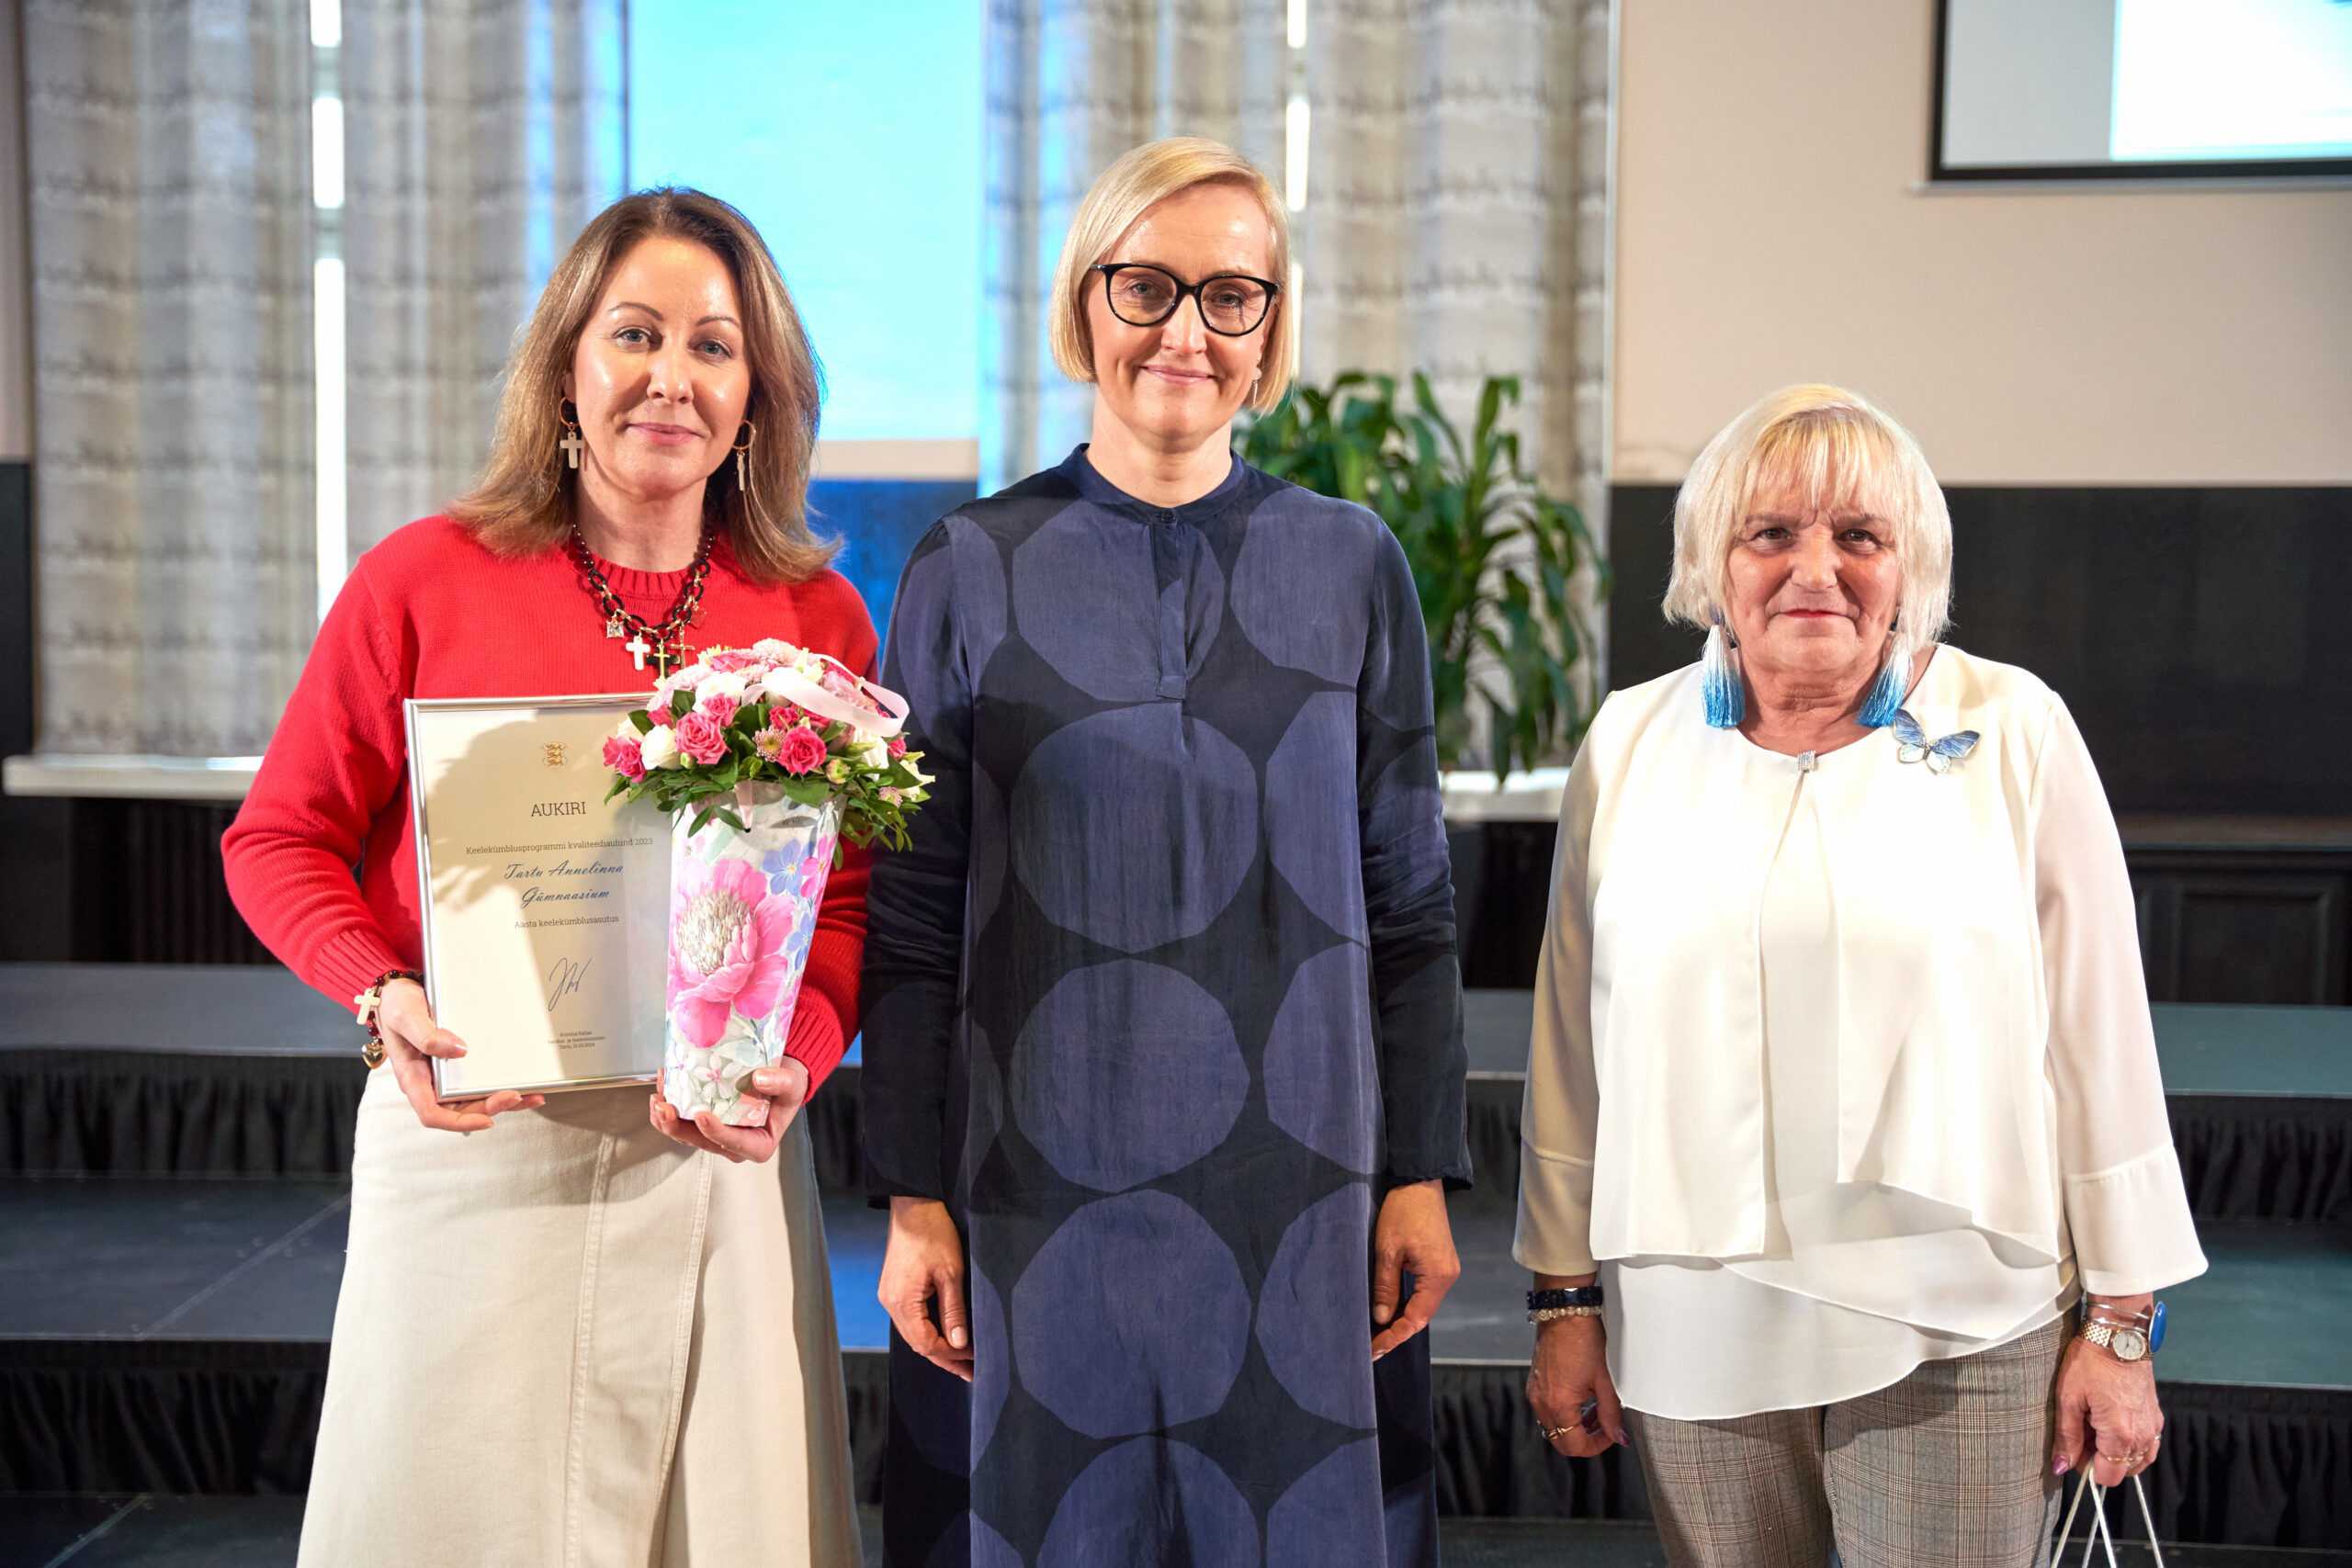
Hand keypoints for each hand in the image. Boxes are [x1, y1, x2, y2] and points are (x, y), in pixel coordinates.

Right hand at [374, 978, 544, 1131]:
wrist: (399, 989)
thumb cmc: (396, 1004)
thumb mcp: (405, 1016)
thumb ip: (427, 1035)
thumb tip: (459, 1050)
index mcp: (413, 1077)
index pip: (432, 1113)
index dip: (459, 1122)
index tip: (486, 1119)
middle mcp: (429, 1080)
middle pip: (459, 1109)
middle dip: (489, 1108)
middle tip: (516, 1097)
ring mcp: (443, 1073)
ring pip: (472, 1098)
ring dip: (500, 1101)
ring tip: (531, 1096)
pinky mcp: (457, 1062)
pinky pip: (477, 1080)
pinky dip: (498, 1084)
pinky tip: (521, 1083)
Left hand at [649, 1058, 808, 1163]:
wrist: (779, 1079)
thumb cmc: (787, 1088)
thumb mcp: (793, 1084)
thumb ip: (781, 1082)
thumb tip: (759, 1079)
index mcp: (758, 1145)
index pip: (734, 1144)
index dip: (715, 1133)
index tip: (702, 1116)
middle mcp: (733, 1145)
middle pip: (701, 1142)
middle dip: (677, 1126)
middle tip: (664, 1106)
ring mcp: (716, 1136)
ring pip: (685, 1135)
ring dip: (667, 1118)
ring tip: (657, 1096)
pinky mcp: (703, 1125)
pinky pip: (681, 1122)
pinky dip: (669, 1107)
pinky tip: (662, 1090)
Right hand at [881, 1196, 972, 1381]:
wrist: (914, 1204)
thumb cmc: (933, 1233)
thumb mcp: (951, 1272)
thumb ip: (954, 1310)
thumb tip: (960, 1344)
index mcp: (902, 1301)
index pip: (927, 1344)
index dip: (953, 1355)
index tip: (977, 1359)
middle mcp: (890, 1303)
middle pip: (918, 1343)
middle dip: (946, 1357)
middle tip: (972, 1372)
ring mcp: (890, 1295)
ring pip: (914, 1332)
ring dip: (938, 1345)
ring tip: (963, 1358)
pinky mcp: (894, 1288)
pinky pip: (911, 1319)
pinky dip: (929, 1330)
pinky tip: (945, 1334)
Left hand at [1370, 1180, 1460, 1359]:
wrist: (1419, 1182)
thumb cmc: (1403, 1211)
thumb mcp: (1387, 1251)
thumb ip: (1385, 1287)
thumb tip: (1382, 1318)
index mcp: (1437, 1276)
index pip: (1416, 1319)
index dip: (1394, 1336)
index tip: (1374, 1348)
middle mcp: (1447, 1276)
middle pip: (1422, 1315)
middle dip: (1397, 1332)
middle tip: (1372, 1347)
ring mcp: (1446, 1270)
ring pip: (1423, 1305)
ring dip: (1402, 1319)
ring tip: (1378, 1334)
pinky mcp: (1440, 1263)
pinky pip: (1425, 1292)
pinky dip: (1408, 1304)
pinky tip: (1392, 1311)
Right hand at [1525, 1277, 1626, 1457]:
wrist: (1565, 1312)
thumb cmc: (1584, 1339)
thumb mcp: (1605, 1380)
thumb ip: (1612, 1414)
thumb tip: (1620, 1437)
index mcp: (1558, 1405)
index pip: (1575, 1446)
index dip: (1597, 1446)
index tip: (1612, 1435)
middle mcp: (1541, 1402)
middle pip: (1560, 1440)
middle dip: (1585, 1440)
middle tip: (1605, 1427)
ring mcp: (1535, 1392)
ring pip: (1553, 1426)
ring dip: (1575, 1427)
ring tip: (1596, 1413)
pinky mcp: (1534, 1382)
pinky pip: (1547, 1410)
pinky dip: (1564, 1413)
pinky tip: (1581, 1399)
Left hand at [2054, 1322, 2164, 1488]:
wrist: (2119, 1335)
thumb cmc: (2091, 1363)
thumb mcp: (2068, 1398)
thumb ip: (2066, 1437)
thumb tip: (2060, 1467)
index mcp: (2120, 1435)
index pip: (2108, 1477)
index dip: (2087, 1469)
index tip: (2074, 1450)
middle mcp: (2143, 1436)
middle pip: (2122, 1470)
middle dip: (2100, 1459)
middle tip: (2082, 1430)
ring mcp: (2153, 1427)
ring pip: (2136, 1459)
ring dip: (2115, 1452)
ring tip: (2095, 1425)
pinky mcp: (2155, 1417)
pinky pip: (2146, 1445)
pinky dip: (2129, 1443)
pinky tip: (2111, 1422)